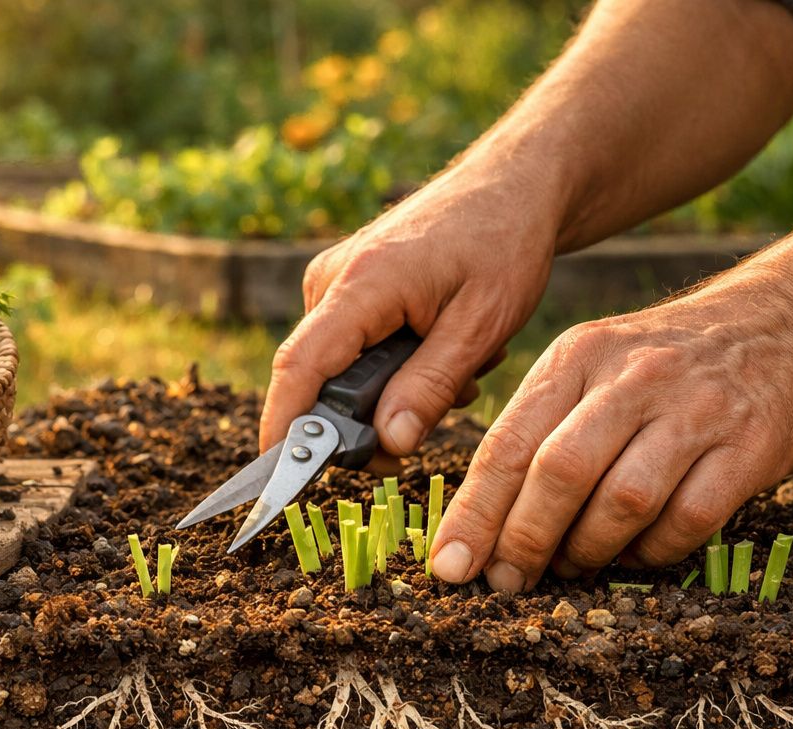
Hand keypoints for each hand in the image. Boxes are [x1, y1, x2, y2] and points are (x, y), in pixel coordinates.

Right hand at [259, 154, 563, 458]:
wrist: (512, 185)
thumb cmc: (503, 244)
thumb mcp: (481, 325)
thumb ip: (431, 386)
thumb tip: (389, 443)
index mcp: (362, 285)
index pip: (300, 367)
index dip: (284, 428)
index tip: (280, 480)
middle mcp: (331, 281)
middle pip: (317, 380)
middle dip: (367, 421)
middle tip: (428, 430)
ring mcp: (334, 283)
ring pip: (340, 370)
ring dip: (393, 390)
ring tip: (458, 370)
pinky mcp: (345, 288)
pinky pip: (352, 350)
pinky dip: (394, 367)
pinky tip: (443, 350)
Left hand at [427, 169, 792, 591]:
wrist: (784, 326)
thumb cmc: (661, 365)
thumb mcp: (590, 368)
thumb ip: (537, 432)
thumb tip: (480, 524)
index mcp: (577, 358)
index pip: (509, 444)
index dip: (475, 514)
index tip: (451, 566)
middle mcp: (633, 378)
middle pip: (560, 473)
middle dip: (525, 540)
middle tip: (509, 581)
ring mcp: (696, 410)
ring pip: (624, 500)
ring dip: (590, 549)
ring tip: (575, 565)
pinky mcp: (750, 445)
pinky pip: (689, 518)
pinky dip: (654, 551)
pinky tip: (638, 554)